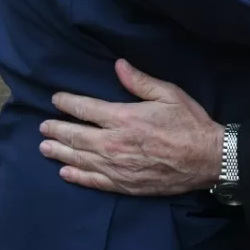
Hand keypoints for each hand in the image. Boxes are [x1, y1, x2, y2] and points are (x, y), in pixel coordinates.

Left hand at [39, 60, 222, 195]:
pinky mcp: (123, 184)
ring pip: (79, 158)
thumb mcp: (168, 94)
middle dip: (56, 129)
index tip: (56, 99)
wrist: (206, 158)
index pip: (85, 108)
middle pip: (76, 135)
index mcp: (123, 117)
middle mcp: (113, 143)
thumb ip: (140, 81)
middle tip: (43, 126)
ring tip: (44, 148)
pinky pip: (93, 181)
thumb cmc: (189, 123)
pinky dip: (76, 176)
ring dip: (59, 151)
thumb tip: (118, 65)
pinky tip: (65, 172)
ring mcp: (116, 166)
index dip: (67, 103)